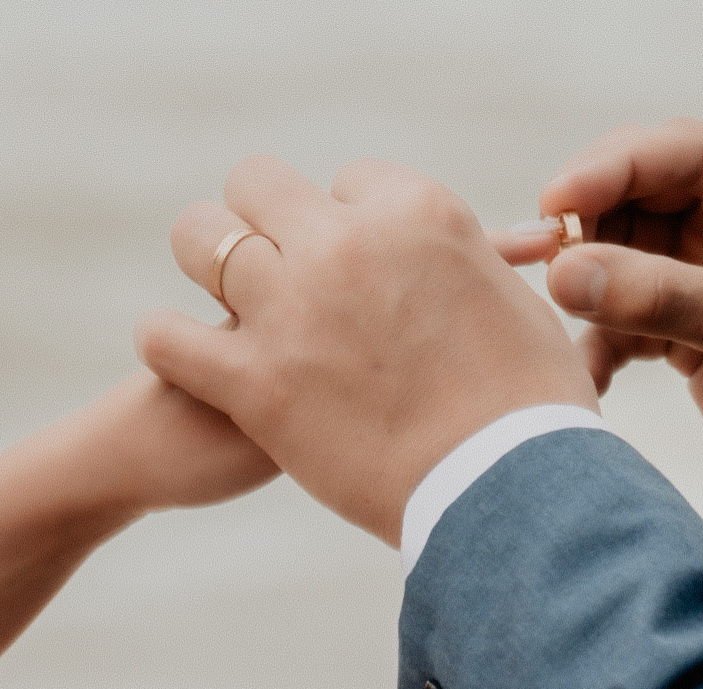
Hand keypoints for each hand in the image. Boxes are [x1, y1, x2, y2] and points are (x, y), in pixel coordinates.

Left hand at [135, 156, 597, 545]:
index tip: (360, 266)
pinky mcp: (255, 383)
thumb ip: (478, 268)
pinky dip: (166, 340)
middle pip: (258, 183)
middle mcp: (346, 244)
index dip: (350, 224)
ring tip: (223, 301)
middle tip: (278, 267)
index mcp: (417, 212)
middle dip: (265, 219)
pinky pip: (167, 335)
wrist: (511, 495)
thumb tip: (489, 253)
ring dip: (207, 262)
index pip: (350, 180)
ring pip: (199, 239)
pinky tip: (182, 353)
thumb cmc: (536, 412)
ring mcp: (294, 310)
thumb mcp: (520, 309)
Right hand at [495, 120, 702, 530]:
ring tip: (569, 317)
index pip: (683, 150)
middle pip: (642, 192)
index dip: (611, 169)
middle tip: (547, 261)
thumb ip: (658, 296)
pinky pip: (625, 309)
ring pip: (624, 250)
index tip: (554, 203)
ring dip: (591, 284)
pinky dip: (602, 337)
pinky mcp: (690, 322)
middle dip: (592, 226)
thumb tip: (561, 273)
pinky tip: (592, 372)